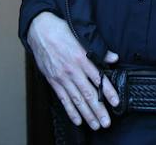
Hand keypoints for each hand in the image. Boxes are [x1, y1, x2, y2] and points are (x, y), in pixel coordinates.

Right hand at [27, 11, 119, 129]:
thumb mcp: (82, 35)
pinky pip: (63, 98)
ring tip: (95, 124)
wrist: (40, 29)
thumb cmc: (61, 30)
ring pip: (77, 99)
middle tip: (106, 122)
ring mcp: (62, 76)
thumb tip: (113, 57)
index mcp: (82, 57)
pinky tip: (77, 119)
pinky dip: (70, 110)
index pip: (98, 78)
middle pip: (88, 93)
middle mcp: (72, 69)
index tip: (115, 102)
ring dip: (87, 114)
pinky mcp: (53, 80)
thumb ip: (99, 49)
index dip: (108, 91)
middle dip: (98, 109)